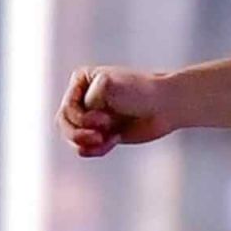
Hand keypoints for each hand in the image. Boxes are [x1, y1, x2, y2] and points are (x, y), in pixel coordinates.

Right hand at [56, 66, 180, 157]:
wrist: (166, 105)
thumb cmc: (140, 91)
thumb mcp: (108, 87)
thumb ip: (88, 101)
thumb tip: (83, 122)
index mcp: (82, 80)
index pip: (66, 108)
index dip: (81, 118)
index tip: (104, 119)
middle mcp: (83, 98)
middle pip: (64, 124)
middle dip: (79, 134)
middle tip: (99, 137)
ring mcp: (92, 116)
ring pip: (72, 138)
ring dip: (85, 143)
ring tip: (106, 140)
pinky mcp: (102, 133)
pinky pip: (87, 149)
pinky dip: (96, 150)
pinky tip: (113, 141)